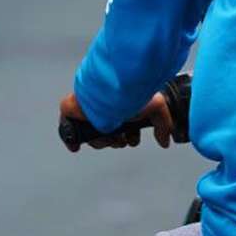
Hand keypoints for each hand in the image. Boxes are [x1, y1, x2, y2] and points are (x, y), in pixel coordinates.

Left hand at [58, 91, 173, 149]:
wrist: (110, 91)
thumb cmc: (131, 93)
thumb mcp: (156, 108)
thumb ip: (163, 125)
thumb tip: (165, 141)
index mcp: (121, 106)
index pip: (123, 127)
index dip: (128, 138)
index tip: (132, 140)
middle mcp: (105, 109)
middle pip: (108, 134)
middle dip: (115, 141)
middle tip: (120, 140)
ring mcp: (88, 112)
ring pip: (92, 136)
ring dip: (101, 142)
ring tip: (107, 137)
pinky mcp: (73, 113)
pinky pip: (70, 132)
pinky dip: (73, 141)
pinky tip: (77, 145)